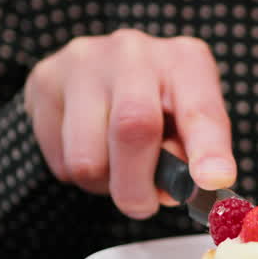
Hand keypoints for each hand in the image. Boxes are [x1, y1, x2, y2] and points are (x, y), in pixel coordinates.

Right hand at [24, 28, 234, 217]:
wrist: (100, 71)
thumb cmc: (158, 103)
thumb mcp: (188, 121)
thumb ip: (193, 153)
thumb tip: (184, 187)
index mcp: (185, 61)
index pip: (200, 109)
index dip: (209, 149)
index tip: (213, 181)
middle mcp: (135, 52)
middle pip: (134, 127)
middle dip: (138, 185)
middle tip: (143, 206)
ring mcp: (85, 62)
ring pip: (88, 157)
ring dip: (104, 184)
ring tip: (116, 169)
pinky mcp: (45, 80)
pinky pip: (60, 158)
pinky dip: (77, 175)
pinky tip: (91, 149)